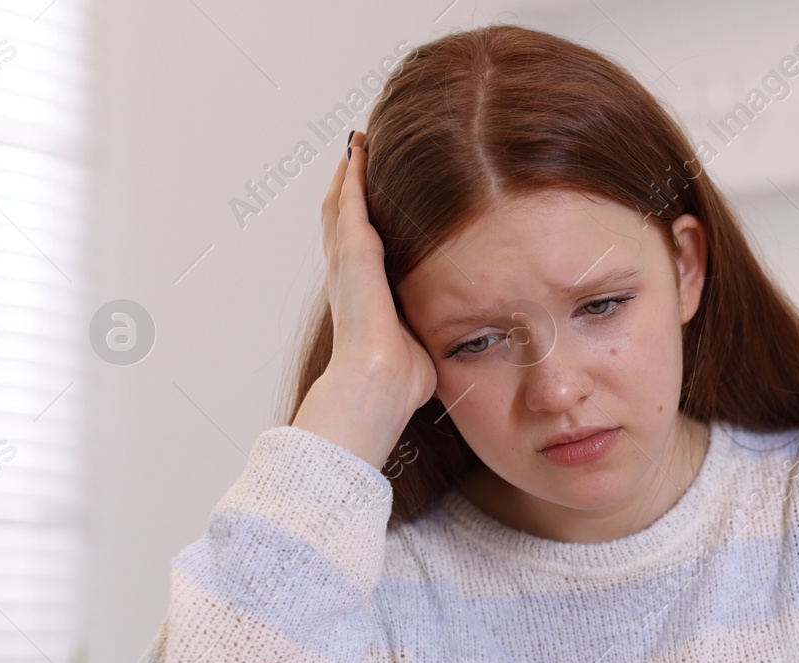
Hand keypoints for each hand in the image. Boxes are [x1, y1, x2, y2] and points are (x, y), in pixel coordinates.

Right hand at [293, 130, 437, 469]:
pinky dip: (353, 173)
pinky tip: (359, 148)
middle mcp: (348, 275)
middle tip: (356, 156)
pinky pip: (350, 200)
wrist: (378, 382)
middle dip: (349, 188)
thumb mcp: (418, 348)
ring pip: (342, 204)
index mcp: (363, 296)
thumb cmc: (400, 380)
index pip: (359, 251)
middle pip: (343, 219)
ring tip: (356, 144)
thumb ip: (428, 334)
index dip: (361, 223)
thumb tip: (455, 341)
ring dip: (349, 173)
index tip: (371, 200)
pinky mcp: (353, 250)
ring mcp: (346, 260)